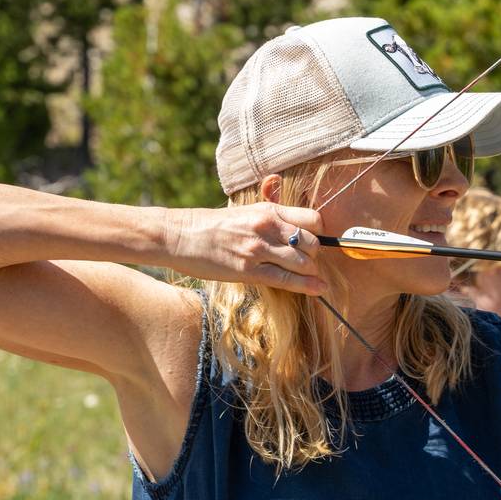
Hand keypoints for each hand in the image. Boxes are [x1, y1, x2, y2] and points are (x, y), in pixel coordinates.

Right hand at [171, 203, 326, 294]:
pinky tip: (318, 289)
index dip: (321, 233)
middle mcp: (267, 227)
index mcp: (267, 210)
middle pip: (313, 243)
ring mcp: (258, 249)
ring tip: (310, 277)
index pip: (313, 219)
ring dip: (310, 272)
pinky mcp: (248, 271)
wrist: (179, 235)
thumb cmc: (210, 225)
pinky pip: (286, 280)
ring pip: (303, 263)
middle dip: (316, 256)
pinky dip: (306, 286)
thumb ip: (270, 215)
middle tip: (309, 262)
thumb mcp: (244, 212)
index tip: (319, 242)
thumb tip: (292, 225)